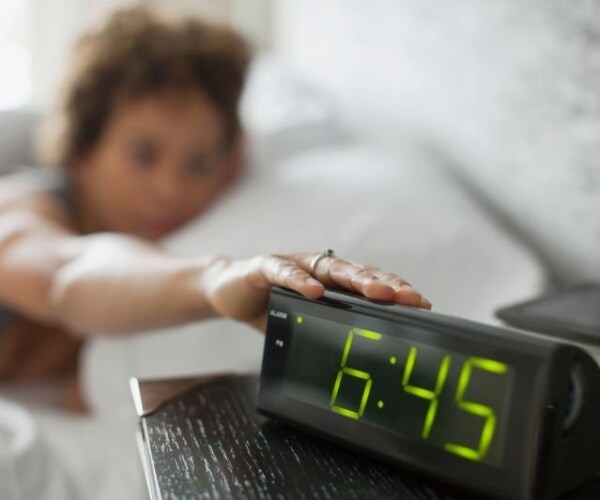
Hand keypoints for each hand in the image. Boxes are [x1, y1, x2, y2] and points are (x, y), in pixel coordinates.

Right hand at [202, 252, 430, 331]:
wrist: (229, 291)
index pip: (369, 283)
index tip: (423, 305)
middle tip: (409, 298)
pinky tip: (314, 290)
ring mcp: (293, 264)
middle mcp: (317, 269)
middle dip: (385, 285)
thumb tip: (364, 359)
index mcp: (332, 282)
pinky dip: (299, 280)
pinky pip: (283, 271)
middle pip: (357, 273)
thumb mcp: (307, 320)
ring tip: (377, 291)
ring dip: (355, 279)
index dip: (395, 292)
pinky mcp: (265, 266)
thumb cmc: (273, 305)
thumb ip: (331, 326)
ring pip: (329, 268)